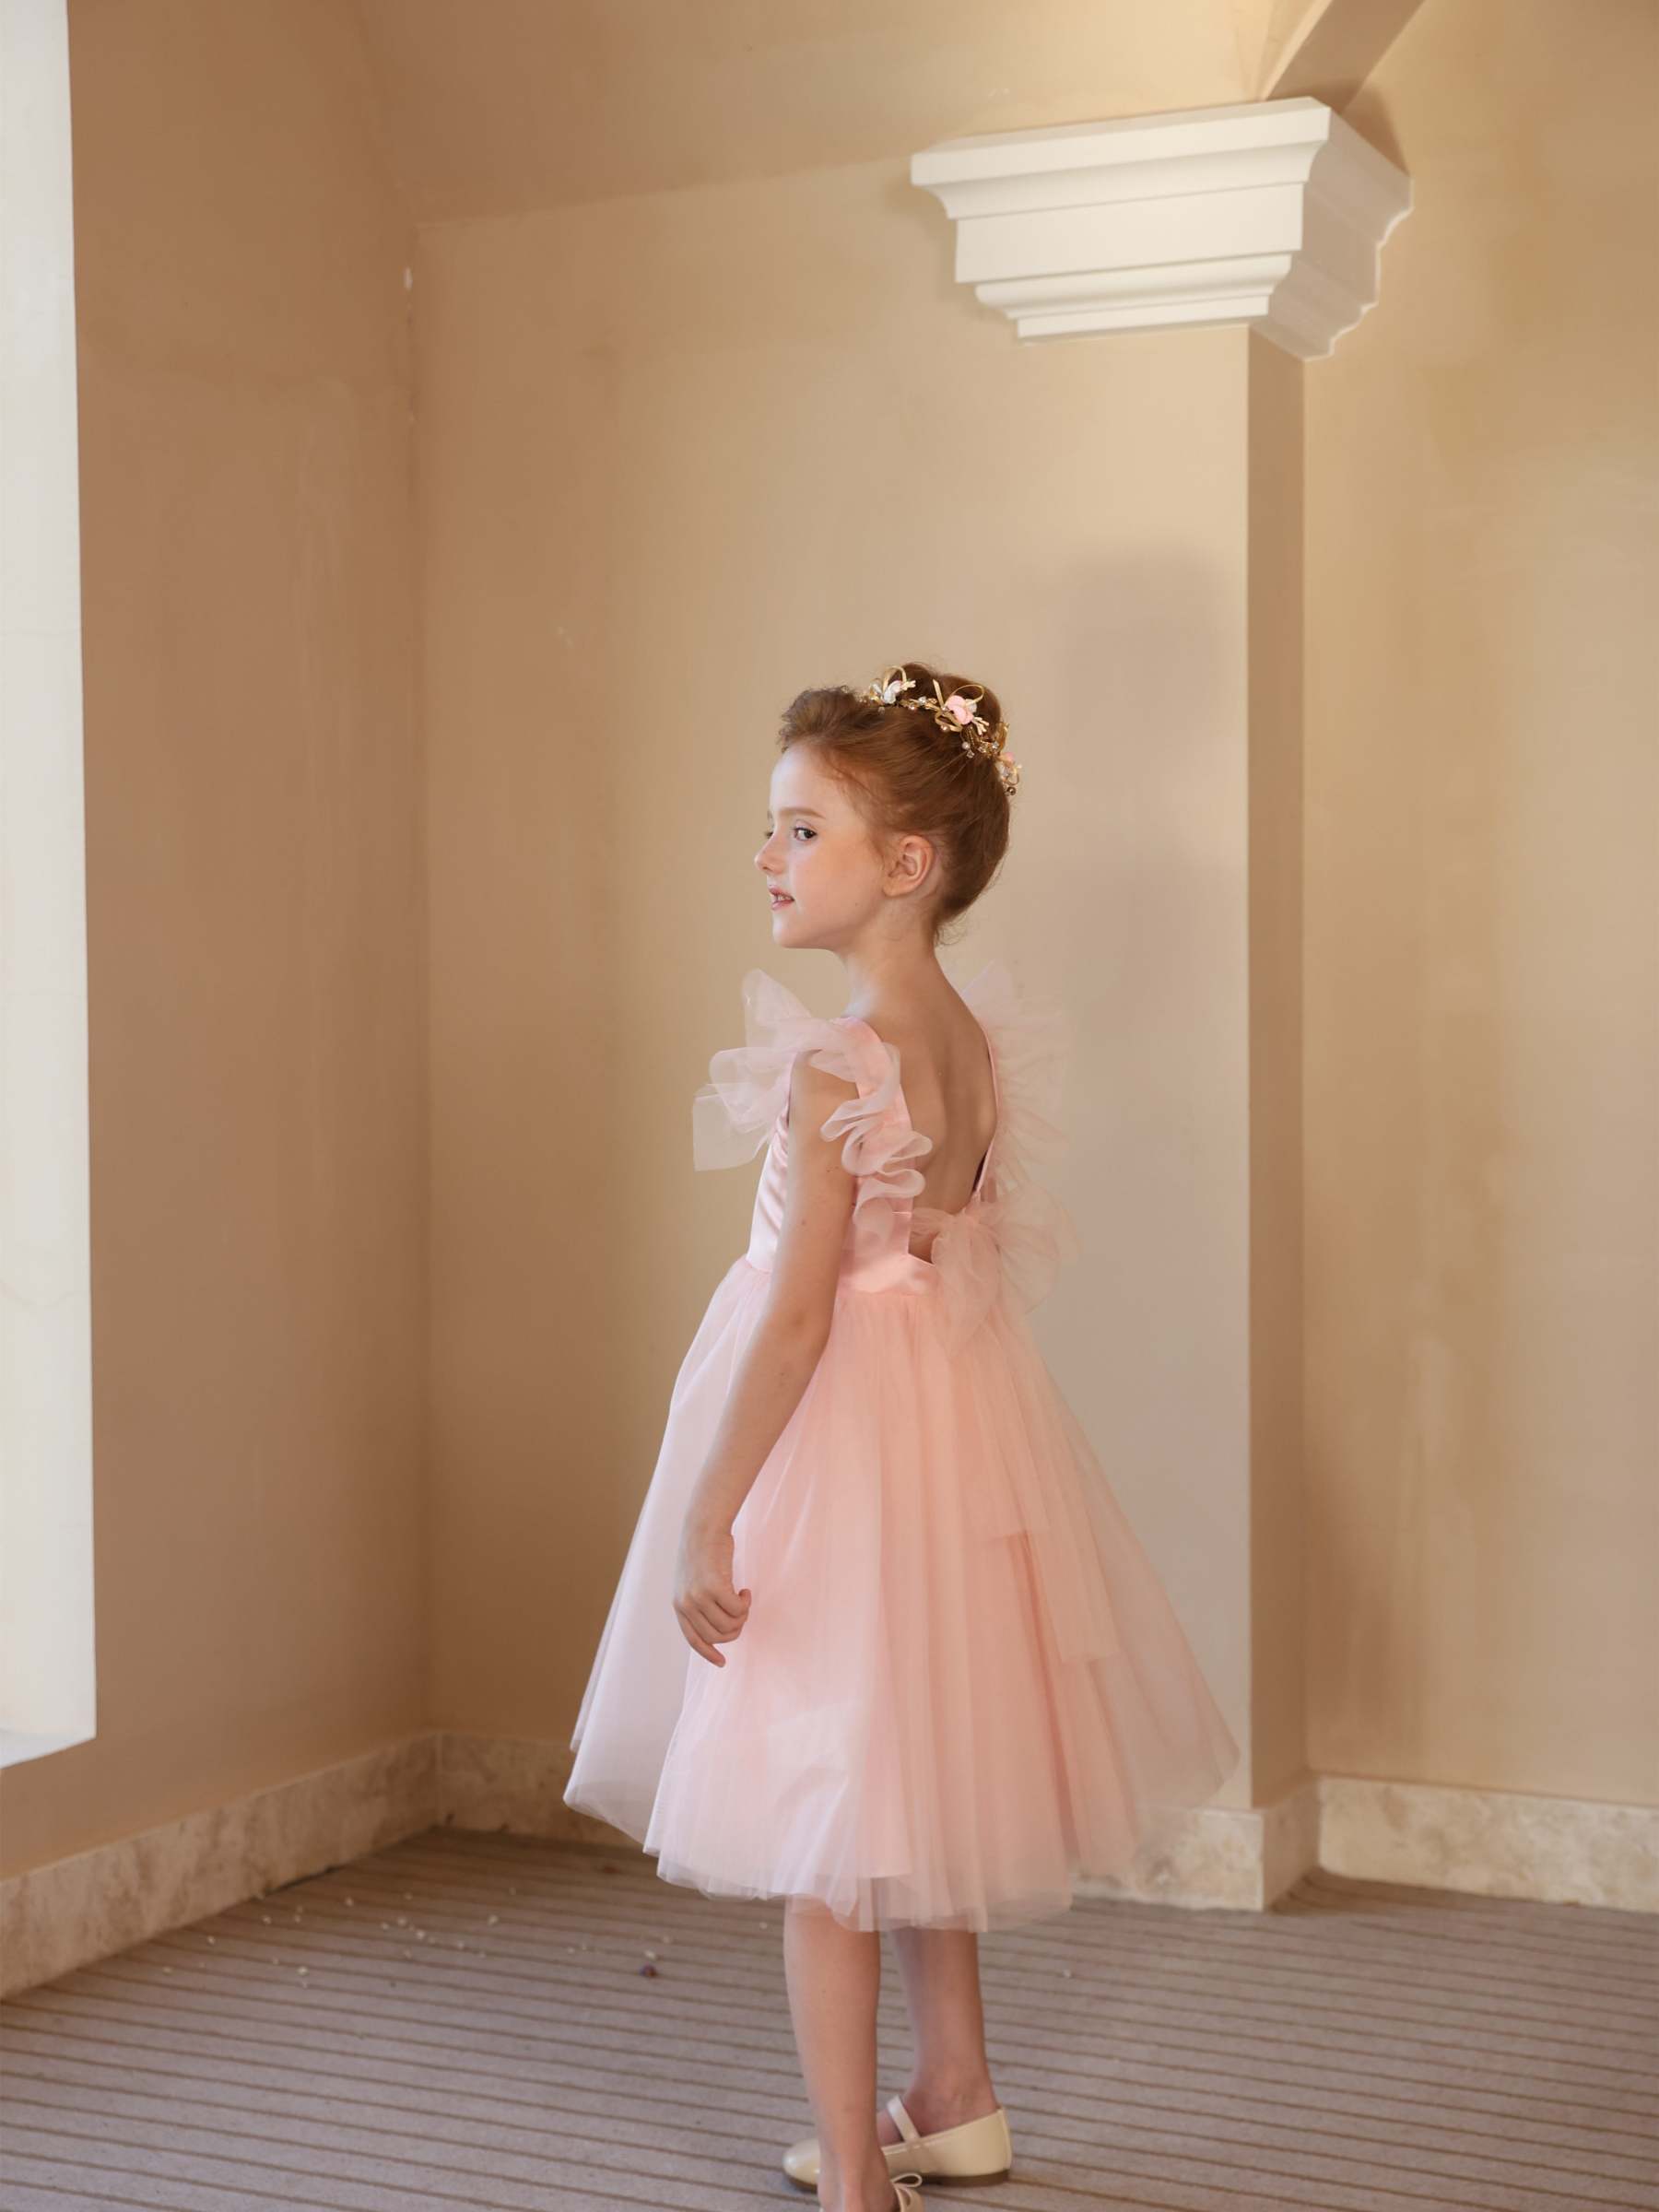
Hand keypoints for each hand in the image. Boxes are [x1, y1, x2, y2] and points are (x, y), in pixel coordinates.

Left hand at [673, 1516, 750, 1666]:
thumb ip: (699, 1605)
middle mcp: (686, 1604)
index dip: (708, 1653)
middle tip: (741, 1611)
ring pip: (729, 1625)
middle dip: (735, 1629)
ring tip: (742, 1598)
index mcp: (679, 1606)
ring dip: (741, 1615)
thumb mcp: (693, 1583)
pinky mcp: (714, 1587)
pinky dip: (745, 1603)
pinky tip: (744, 1590)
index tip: (722, 1662)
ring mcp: (699, 1597)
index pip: (693, 1639)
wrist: (703, 1528)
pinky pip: (737, 1609)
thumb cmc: (703, 1554)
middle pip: (717, 1635)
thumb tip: (717, 1632)